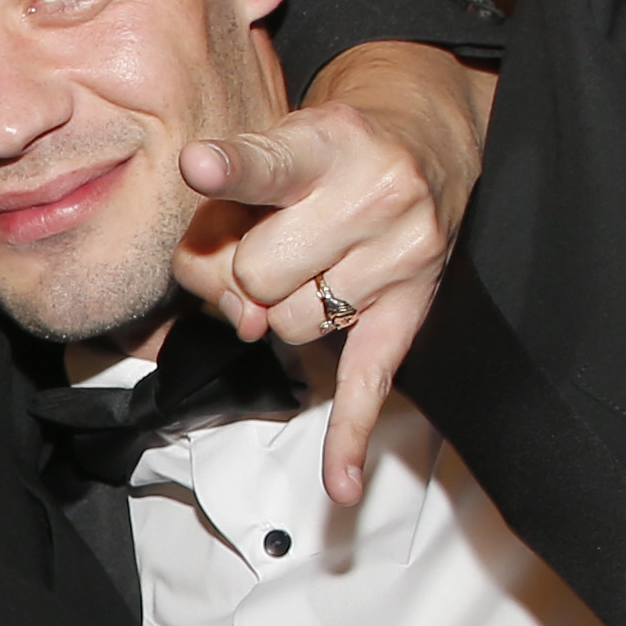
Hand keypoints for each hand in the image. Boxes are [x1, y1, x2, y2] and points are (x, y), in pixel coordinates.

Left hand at [177, 38, 495, 507]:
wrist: (426, 140)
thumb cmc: (326, 155)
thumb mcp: (275, 149)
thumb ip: (224, 215)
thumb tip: (233, 310)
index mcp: (328, 141)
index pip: (270, 164)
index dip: (232, 169)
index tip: (200, 166)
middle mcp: (374, 192)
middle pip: (259, 273)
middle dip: (244, 271)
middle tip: (268, 243)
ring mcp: (401, 253)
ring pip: (293, 326)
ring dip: (284, 309)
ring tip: (311, 266)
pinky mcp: (411, 309)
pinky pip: (370, 381)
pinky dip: (350, 438)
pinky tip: (341, 485)